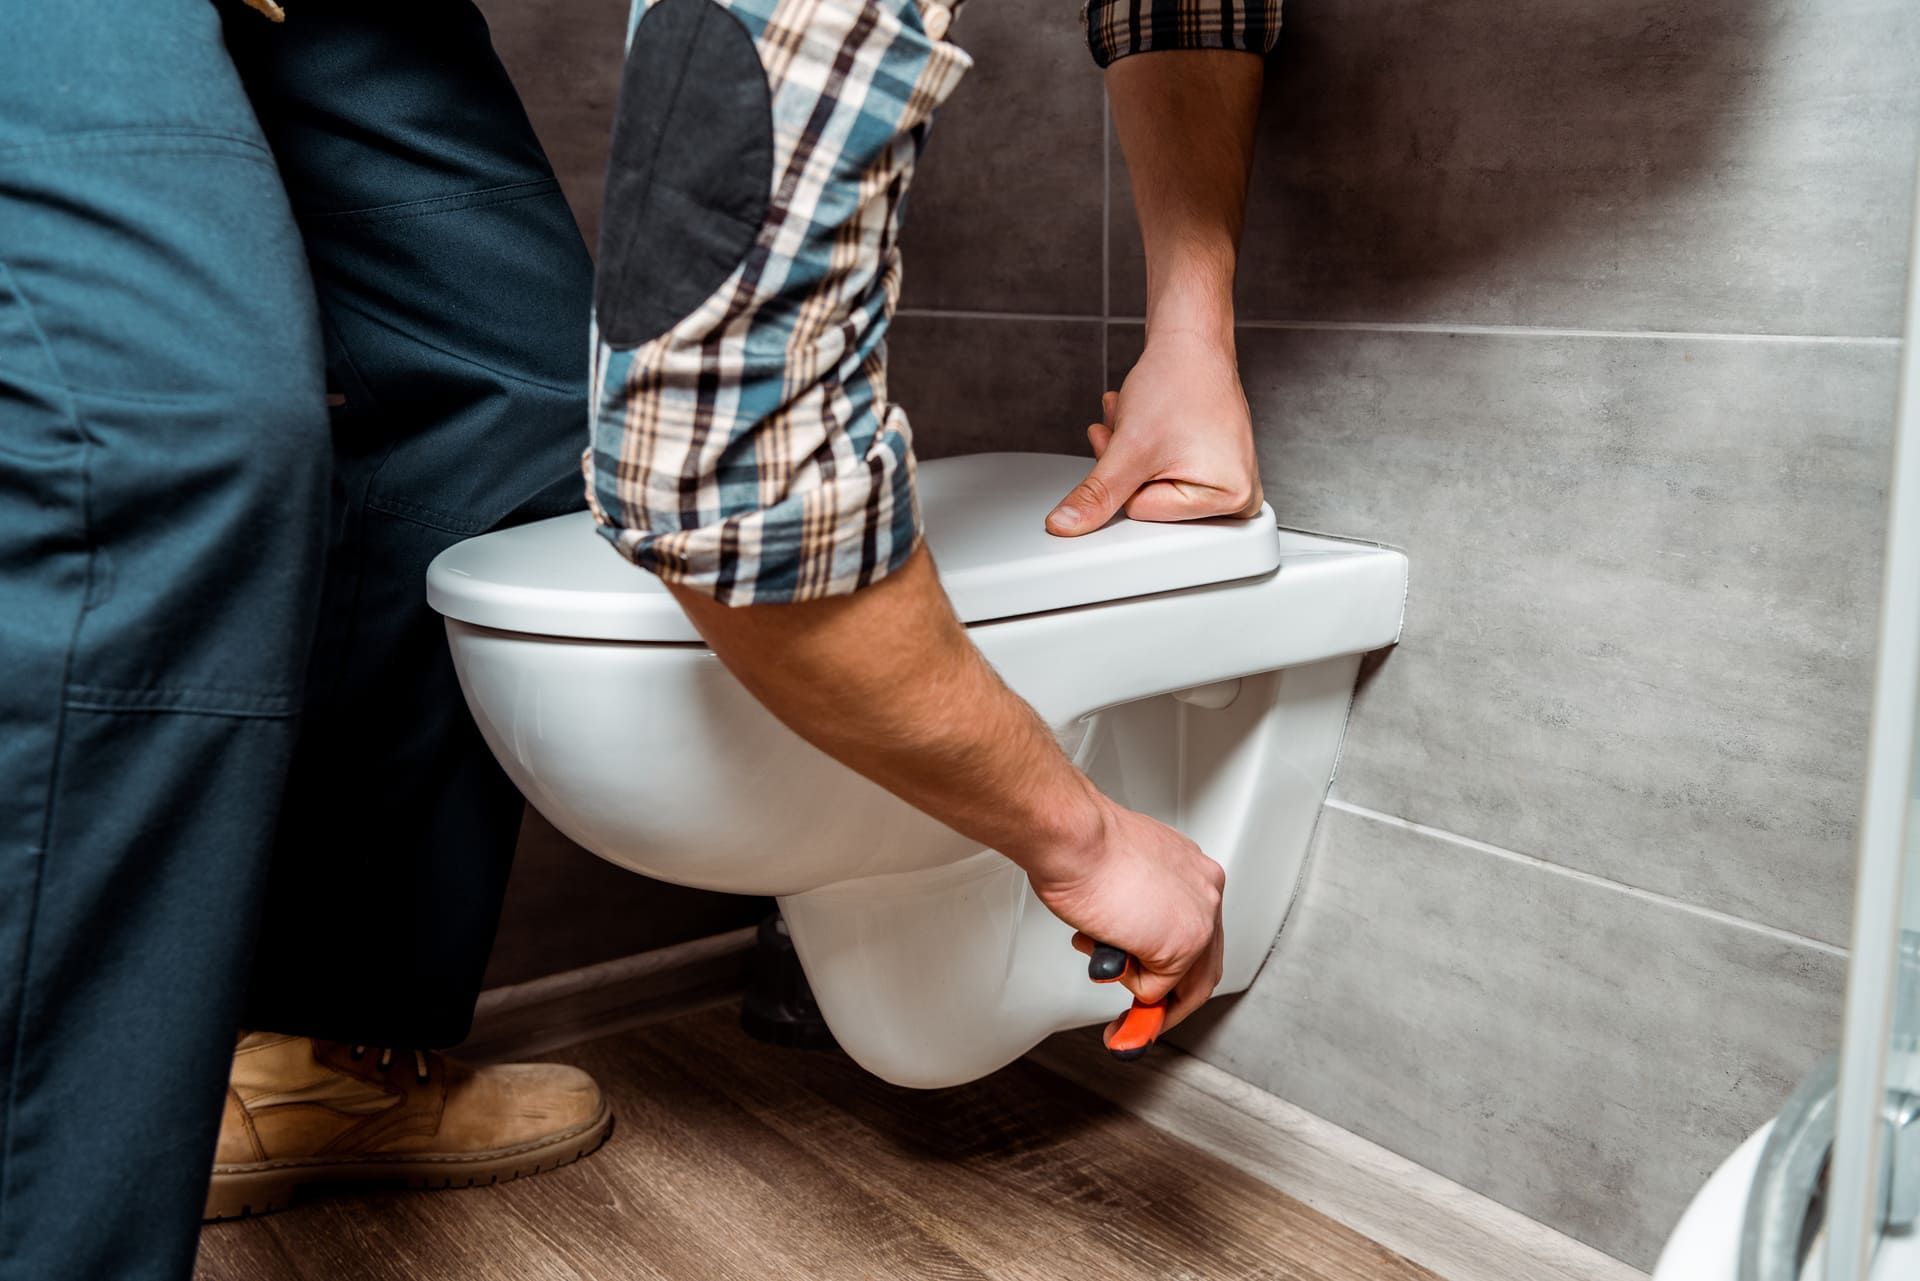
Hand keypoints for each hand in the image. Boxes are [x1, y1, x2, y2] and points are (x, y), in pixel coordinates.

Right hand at [1026, 795, 1226, 1037]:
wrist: (1075, 837)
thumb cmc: (1084, 844)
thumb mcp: (1125, 874)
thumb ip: (1140, 906)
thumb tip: (1129, 936)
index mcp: (1194, 870)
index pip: (1198, 930)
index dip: (1173, 963)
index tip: (1151, 977)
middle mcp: (1206, 892)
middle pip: (1204, 965)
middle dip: (1171, 1000)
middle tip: (1144, 1017)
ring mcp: (1199, 920)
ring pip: (1186, 985)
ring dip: (1152, 1006)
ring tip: (1125, 1022)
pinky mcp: (1180, 947)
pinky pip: (1154, 989)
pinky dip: (1128, 985)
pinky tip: (1108, 958)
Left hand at [1045, 329, 1262, 535]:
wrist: (1190, 341)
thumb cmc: (1179, 380)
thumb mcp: (1130, 447)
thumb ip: (1097, 493)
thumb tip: (1068, 525)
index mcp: (1232, 498)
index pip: (1146, 513)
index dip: (1125, 477)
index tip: (1129, 445)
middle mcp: (1239, 496)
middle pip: (1152, 504)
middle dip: (1126, 468)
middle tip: (1131, 431)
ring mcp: (1229, 482)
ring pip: (1152, 488)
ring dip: (1130, 456)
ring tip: (1138, 421)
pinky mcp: (1216, 468)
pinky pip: (1165, 473)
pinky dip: (1143, 451)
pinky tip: (1145, 424)